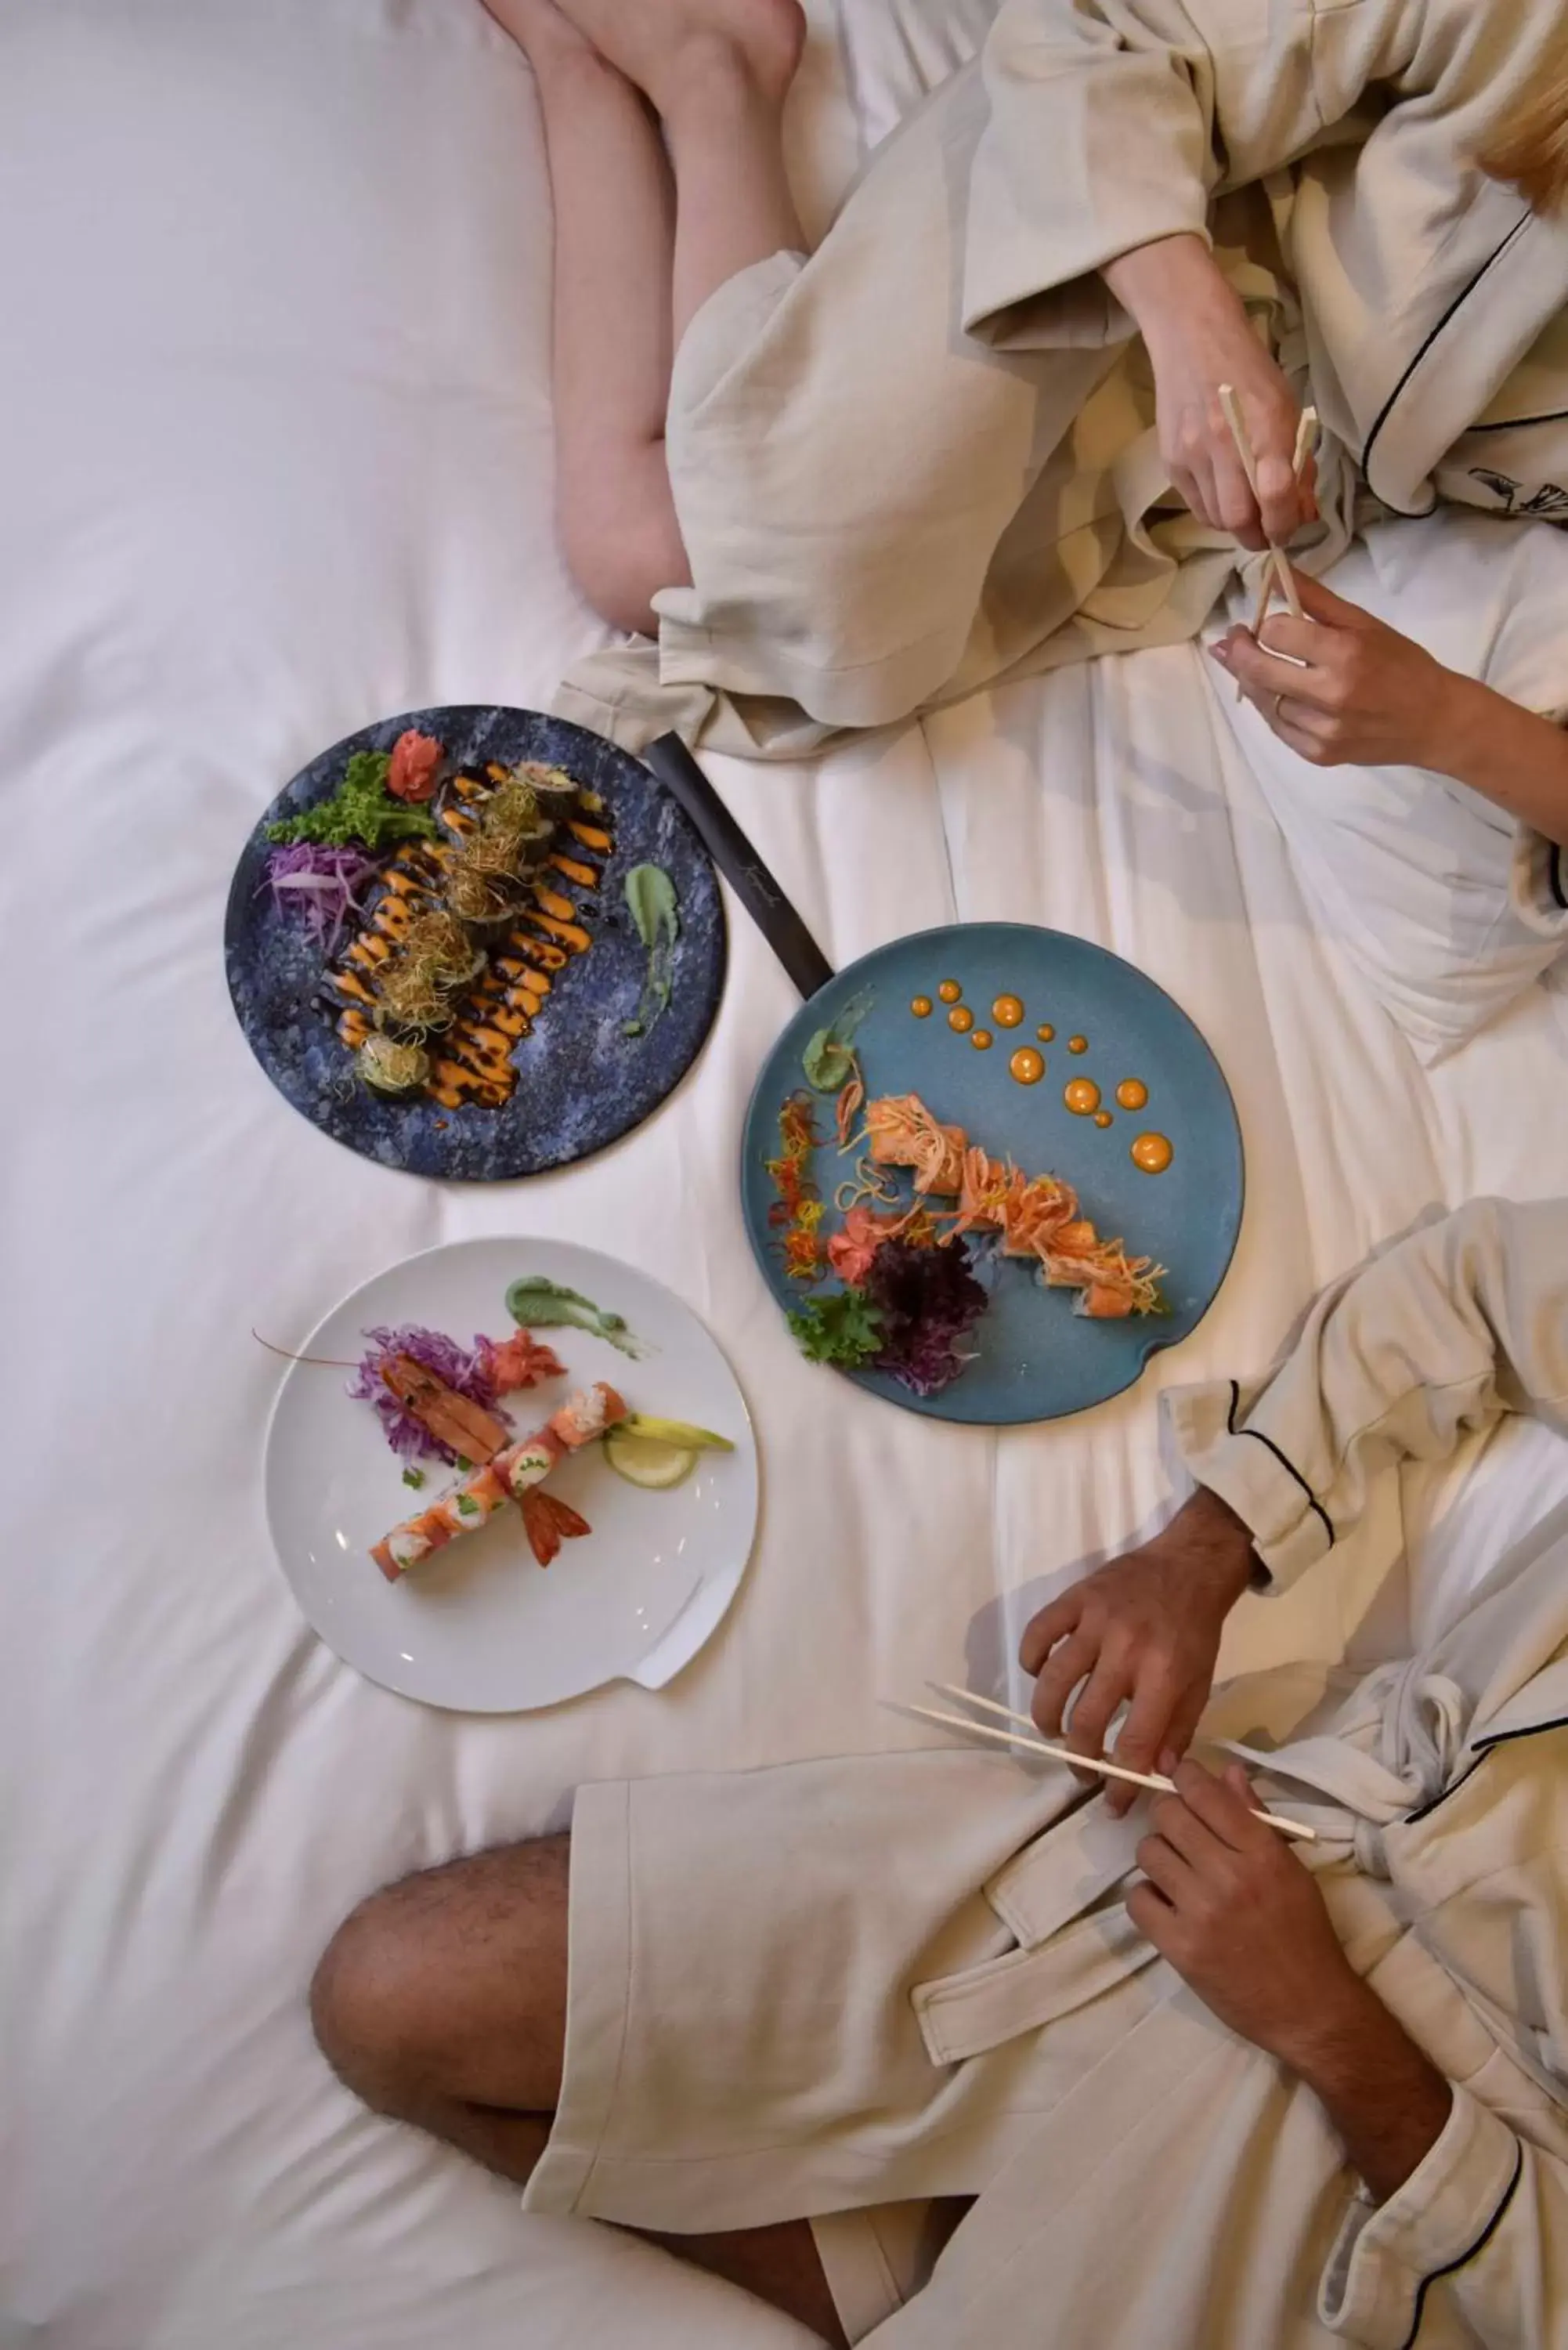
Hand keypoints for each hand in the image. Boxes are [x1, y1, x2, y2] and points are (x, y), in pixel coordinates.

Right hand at [1019, 1488, 1254, 1813]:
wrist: (1190, 1565)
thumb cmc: (1197, 1629)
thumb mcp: (1201, 1683)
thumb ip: (1179, 1729)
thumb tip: (1157, 1774)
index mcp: (1164, 1674)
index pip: (1134, 1742)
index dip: (1119, 1781)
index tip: (1111, 1804)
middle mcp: (1127, 1649)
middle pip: (1087, 1718)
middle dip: (1079, 1756)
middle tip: (1082, 1769)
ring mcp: (1097, 1620)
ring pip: (1055, 1679)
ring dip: (1047, 1716)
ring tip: (1053, 1731)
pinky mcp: (1076, 1597)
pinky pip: (1039, 1632)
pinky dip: (1032, 1659)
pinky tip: (1040, 1674)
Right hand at [1103, 235, 1313, 548]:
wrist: (1192, 339)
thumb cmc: (1250, 372)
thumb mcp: (1287, 410)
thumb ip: (1298, 463)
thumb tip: (1305, 513)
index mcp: (1265, 426)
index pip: (1274, 494)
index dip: (1285, 523)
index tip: (1291, 529)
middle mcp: (1225, 444)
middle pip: (1238, 519)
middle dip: (1258, 536)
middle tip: (1269, 532)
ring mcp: (1192, 454)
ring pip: (1215, 518)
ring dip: (1236, 525)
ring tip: (1247, 510)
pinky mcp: (1170, 461)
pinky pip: (1196, 506)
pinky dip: (1214, 512)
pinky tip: (1225, 496)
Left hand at [1127, 1760, 1357, 2063]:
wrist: (1310, 2011)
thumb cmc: (1305, 1935)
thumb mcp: (1291, 1869)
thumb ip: (1256, 1818)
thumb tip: (1227, 1772)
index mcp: (1262, 1852)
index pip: (1205, 1792)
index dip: (1185, 1777)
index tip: (1183, 1781)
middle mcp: (1228, 1875)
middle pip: (1168, 1815)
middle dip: (1169, 1815)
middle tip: (1181, 1832)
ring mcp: (1200, 1911)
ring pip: (1148, 1852)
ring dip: (1159, 1856)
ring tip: (1178, 1873)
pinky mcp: (1179, 1947)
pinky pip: (1137, 1899)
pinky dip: (1148, 1898)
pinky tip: (1168, 1906)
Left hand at [1209, 569, 1461, 767]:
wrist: (1434, 721)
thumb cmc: (1402, 665)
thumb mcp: (1364, 623)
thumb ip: (1317, 600)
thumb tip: (1274, 572)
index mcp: (1345, 653)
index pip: (1277, 633)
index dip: (1266, 625)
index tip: (1266, 622)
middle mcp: (1330, 694)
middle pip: (1259, 670)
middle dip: (1239, 652)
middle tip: (1233, 640)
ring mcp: (1322, 729)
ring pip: (1264, 701)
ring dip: (1252, 680)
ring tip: (1251, 665)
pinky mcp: (1318, 754)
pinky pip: (1277, 728)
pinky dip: (1270, 707)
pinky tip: (1273, 693)